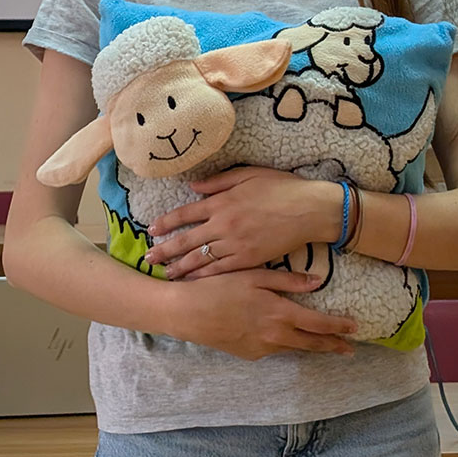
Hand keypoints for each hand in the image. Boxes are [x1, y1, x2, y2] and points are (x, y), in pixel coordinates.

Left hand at [145, 167, 341, 278]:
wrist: (309, 209)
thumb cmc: (281, 187)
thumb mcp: (248, 175)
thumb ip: (218, 182)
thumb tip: (193, 187)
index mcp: (222, 202)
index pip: (186, 213)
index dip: (167, 222)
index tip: (152, 229)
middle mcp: (224, 225)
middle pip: (187, 240)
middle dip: (165, 250)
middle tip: (148, 258)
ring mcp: (236, 245)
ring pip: (201, 259)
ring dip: (181, 267)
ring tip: (165, 274)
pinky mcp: (249, 260)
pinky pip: (221, 270)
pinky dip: (205, 276)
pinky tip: (193, 281)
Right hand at [165, 268, 355, 359]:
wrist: (187, 313)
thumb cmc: (219, 287)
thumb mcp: (254, 275)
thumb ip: (287, 281)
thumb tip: (316, 282)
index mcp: (279, 313)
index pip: (318, 324)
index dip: (338, 327)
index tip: (354, 328)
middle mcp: (274, 336)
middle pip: (311, 344)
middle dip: (332, 346)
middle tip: (350, 348)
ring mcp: (261, 348)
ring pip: (293, 348)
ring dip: (311, 346)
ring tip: (326, 345)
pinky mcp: (248, 354)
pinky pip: (273, 348)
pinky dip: (285, 343)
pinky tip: (286, 336)